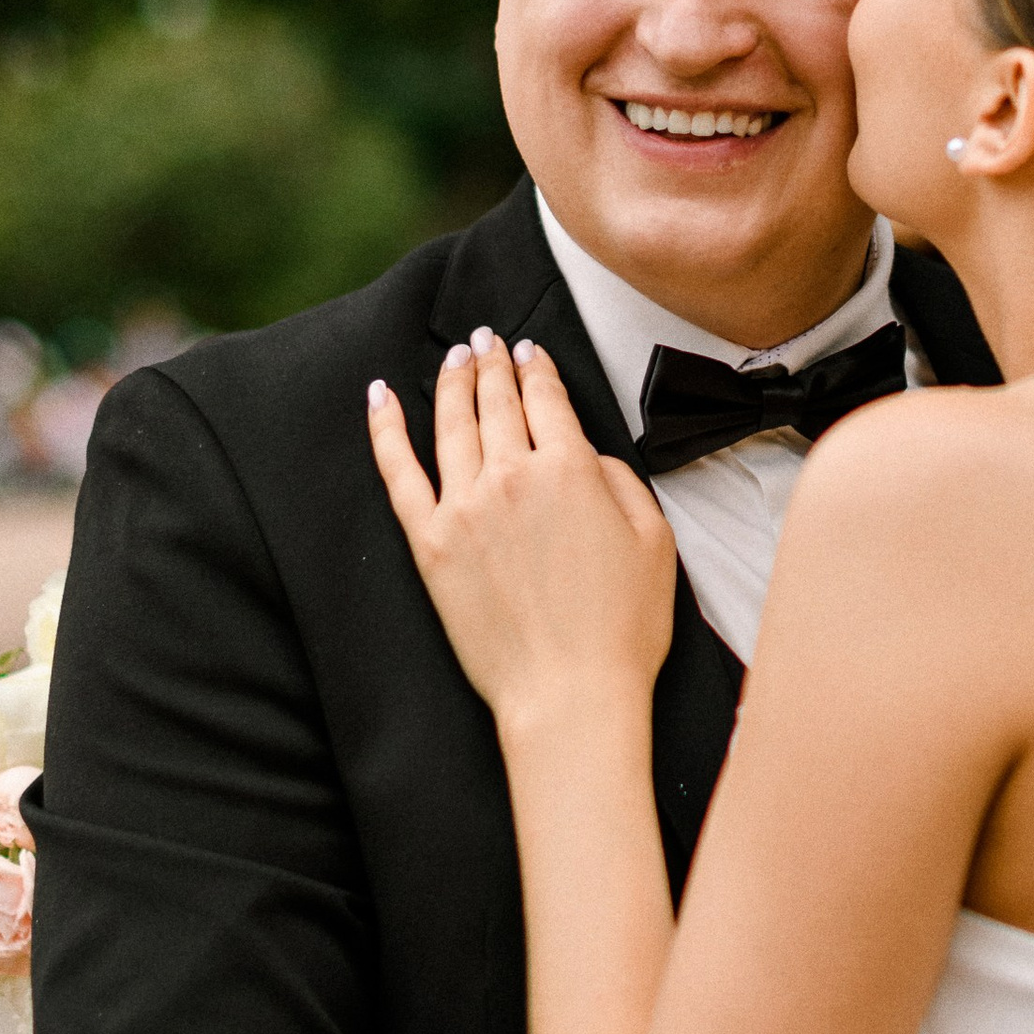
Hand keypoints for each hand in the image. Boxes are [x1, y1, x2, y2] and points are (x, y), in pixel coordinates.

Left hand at [368, 335, 674, 734]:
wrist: (569, 693)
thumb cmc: (622, 627)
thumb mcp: (654, 540)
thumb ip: (620, 480)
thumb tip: (585, 456)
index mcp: (570, 469)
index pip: (546, 399)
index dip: (537, 368)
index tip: (529, 351)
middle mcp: (511, 476)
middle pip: (496, 402)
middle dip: (492, 363)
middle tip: (487, 340)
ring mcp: (463, 508)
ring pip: (450, 424)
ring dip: (452, 382)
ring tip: (454, 358)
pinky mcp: (428, 544)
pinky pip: (398, 472)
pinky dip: (385, 429)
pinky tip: (379, 396)